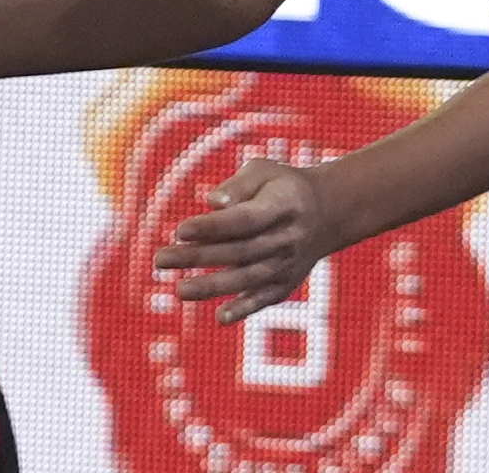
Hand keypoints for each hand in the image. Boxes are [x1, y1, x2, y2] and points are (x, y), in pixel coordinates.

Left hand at [154, 160, 334, 323]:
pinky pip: (266, 298)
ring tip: (179, 290)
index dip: (212, 227)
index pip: (244, 219)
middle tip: (159, 259)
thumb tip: (212, 203)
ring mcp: (290, 263)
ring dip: (213, 287)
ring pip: (248, 279)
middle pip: (240, 251)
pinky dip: (245, 309)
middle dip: (198, 257)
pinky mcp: (288, 282)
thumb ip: (239, 184)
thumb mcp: (265, 171)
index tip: (179, 230)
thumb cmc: (283, 185)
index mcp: (284, 204)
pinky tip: (220, 318)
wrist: (329, 211)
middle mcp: (289, 237)